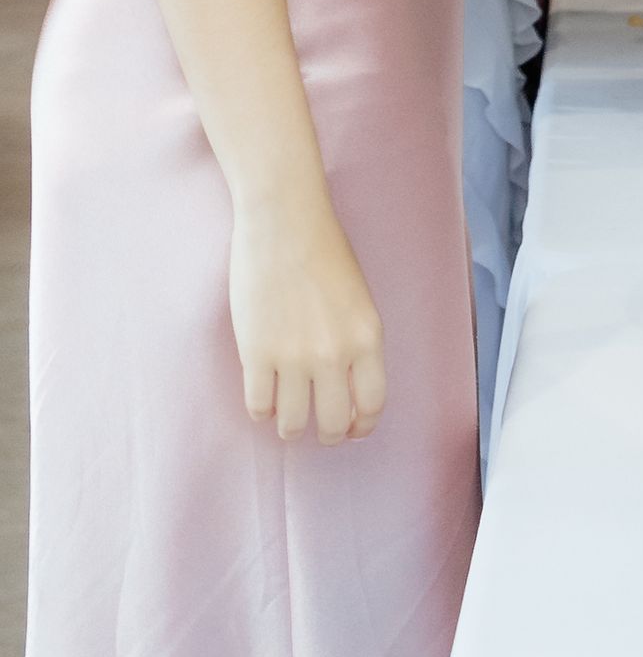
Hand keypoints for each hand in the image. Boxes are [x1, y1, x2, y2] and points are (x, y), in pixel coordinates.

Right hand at [230, 195, 385, 443]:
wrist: (285, 222)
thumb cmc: (324, 252)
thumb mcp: (359, 300)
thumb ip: (356, 344)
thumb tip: (346, 387)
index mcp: (368, 338)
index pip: (371, 405)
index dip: (361, 426)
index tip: (351, 429)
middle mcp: (335, 354)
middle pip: (332, 424)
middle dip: (326, 433)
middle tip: (318, 427)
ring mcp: (294, 357)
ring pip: (293, 424)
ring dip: (291, 427)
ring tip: (287, 416)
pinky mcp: (256, 353)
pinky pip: (259, 406)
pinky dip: (261, 411)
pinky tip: (263, 397)